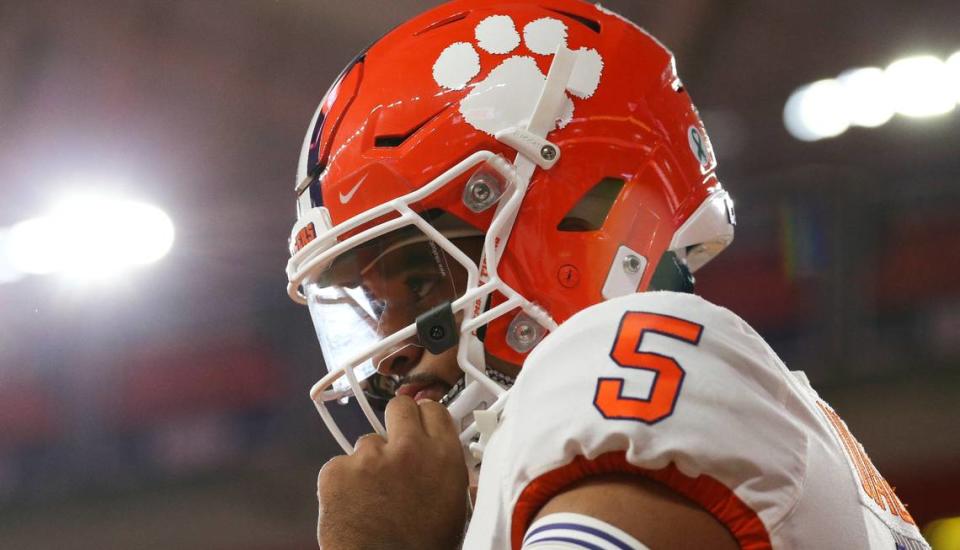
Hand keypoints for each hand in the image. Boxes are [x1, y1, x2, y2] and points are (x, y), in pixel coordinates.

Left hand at [317, 396, 468, 549]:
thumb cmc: (422, 548)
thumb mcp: (457, 510)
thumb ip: (452, 474)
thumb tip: (455, 462)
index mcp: (443, 458)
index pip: (434, 410)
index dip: (425, 418)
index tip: (420, 424)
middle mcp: (409, 449)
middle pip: (399, 407)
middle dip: (396, 421)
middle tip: (394, 444)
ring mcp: (369, 457)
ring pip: (367, 441)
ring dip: (370, 461)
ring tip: (374, 494)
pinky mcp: (337, 470)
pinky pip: (340, 464)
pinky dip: (344, 481)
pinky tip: (354, 504)